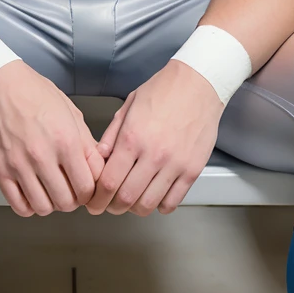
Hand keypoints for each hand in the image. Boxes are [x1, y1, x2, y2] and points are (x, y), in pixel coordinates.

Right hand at [0, 60, 104, 216]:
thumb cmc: (34, 93)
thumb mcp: (71, 113)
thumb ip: (86, 143)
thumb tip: (97, 168)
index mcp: (66, 141)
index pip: (88, 186)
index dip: (91, 191)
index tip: (86, 188)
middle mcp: (43, 156)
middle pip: (67, 202)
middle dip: (72, 200)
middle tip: (69, 190)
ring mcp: (19, 165)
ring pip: (43, 208)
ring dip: (51, 204)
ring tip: (50, 191)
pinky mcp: (0, 170)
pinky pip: (18, 205)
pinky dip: (29, 206)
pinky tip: (32, 194)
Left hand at [87, 60, 223, 216]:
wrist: (199, 83)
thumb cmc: (163, 90)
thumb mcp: (129, 106)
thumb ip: (111, 135)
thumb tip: (99, 160)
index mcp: (132, 138)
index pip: (108, 182)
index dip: (97, 198)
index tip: (94, 202)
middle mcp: (153, 154)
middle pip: (126, 198)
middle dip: (112, 207)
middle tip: (109, 205)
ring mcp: (175, 164)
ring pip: (149, 204)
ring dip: (135, 209)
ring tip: (131, 203)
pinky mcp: (193, 169)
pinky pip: (173, 201)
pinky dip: (160, 206)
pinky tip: (155, 197)